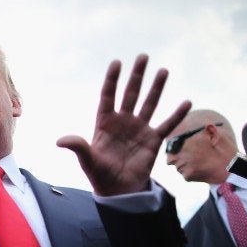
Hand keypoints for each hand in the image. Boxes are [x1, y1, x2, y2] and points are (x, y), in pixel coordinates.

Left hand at [56, 54, 190, 195]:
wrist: (118, 190)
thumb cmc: (100, 173)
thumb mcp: (87, 159)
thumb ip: (77, 147)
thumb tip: (60, 141)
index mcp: (105, 123)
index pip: (108, 96)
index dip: (112, 80)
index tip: (117, 62)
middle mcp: (123, 122)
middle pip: (130, 94)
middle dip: (136, 76)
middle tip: (143, 56)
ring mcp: (139, 129)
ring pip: (149, 104)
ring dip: (156, 88)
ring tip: (163, 70)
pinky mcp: (153, 140)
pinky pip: (167, 125)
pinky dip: (177, 114)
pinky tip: (186, 101)